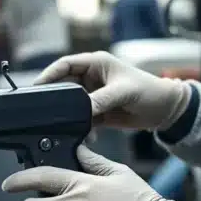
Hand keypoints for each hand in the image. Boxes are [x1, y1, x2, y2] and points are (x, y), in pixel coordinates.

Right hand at [35, 51, 192, 131]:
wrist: (165, 110)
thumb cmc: (149, 90)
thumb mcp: (124, 91)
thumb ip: (101, 100)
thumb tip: (82, 110)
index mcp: (96, 63)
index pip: (64, 64)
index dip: (48, 74)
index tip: (36, 87)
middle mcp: (91, 78)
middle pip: (63, 86)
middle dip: (54, 98)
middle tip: (41, 111)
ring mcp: (93, 96)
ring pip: (70, 105)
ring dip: (66, 116)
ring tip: (58, 126)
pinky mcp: (98, 112)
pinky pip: (81, 119)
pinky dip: (78, 127)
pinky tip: (79, 136)